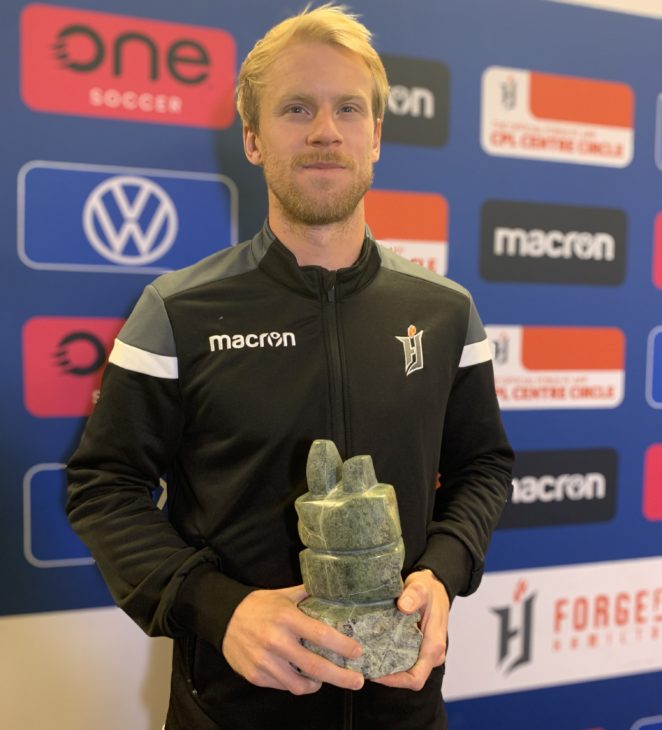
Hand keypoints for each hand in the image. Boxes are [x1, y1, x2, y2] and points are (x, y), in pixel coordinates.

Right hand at [222, 584, 364, 694]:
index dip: (342, 646)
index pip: (321, 634)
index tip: (358, 651)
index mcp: (286, 618)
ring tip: (326, 679)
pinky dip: (296, 684)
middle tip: (357, 681)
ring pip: (299, 684)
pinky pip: (283, 687)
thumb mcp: (284, 595)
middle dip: (341, 676)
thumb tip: (333, 588)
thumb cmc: (259, 605)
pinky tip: (300, 677)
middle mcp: (276, 641)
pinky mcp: (256, 676)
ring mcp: (265, 661)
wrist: (224, 617)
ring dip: (318, 684)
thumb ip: (308, 594)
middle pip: (315, 667)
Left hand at [372, 569, 449, 690]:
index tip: (374, 673)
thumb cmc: (429, 589)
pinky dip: (389, 658)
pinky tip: (373, 650)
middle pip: (408, 677)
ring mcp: (424, 652)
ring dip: (387, 667)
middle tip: (363, 664)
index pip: (415, 677)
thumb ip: (413, 595)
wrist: (434, 586)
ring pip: (405, 669)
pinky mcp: (417, 647)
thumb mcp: (421, 587)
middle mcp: (431, 654)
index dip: (395, 681)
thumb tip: (403, 606)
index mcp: (434, 645)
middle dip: (386, 675)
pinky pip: (404, 659)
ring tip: (364, 658)